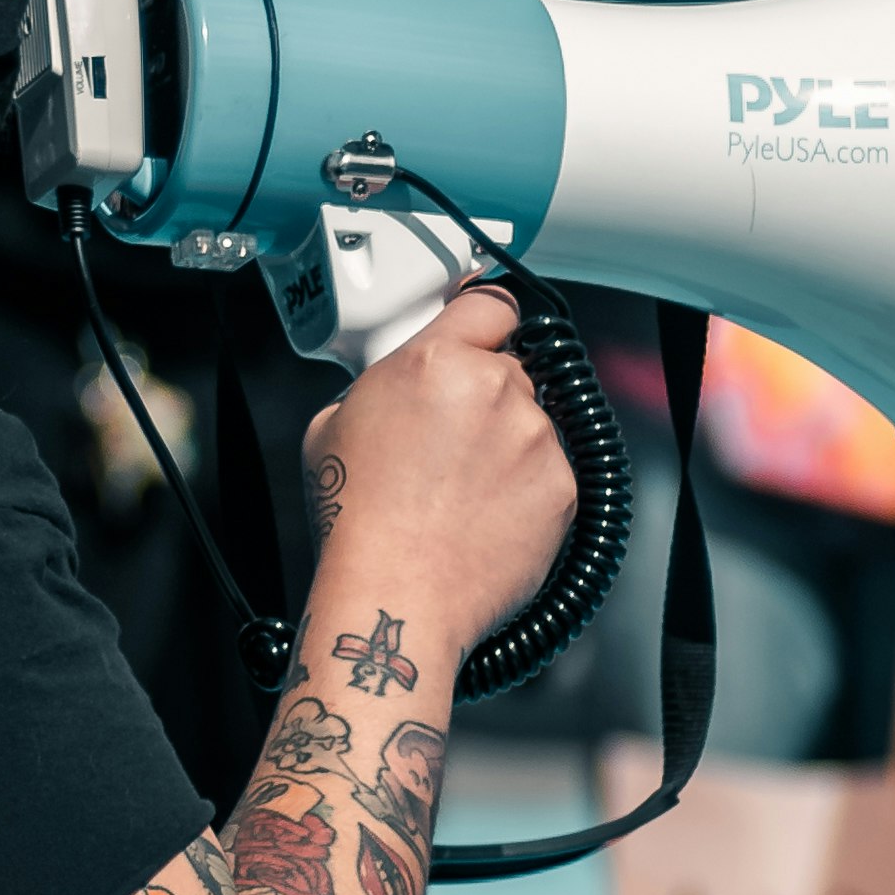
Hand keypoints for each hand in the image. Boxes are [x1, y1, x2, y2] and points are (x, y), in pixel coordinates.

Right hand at [314, 280, 580, 672]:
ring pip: (531, 420)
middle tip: (449, 438)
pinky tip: (484, 514)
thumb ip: (380, 384)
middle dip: (483, 394)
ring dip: (506, 443)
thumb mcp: (332, 424)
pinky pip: (551, 470)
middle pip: (509, 366)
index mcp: (435, 361)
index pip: (491, 302)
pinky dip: (526, 486)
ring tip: (461, 490)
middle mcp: (494, 389)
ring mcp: (535, 439)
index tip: (483, 330)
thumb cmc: (357, 519)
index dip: (484, 317)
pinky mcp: (563, 487)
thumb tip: (399, 386)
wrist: (396, 593)